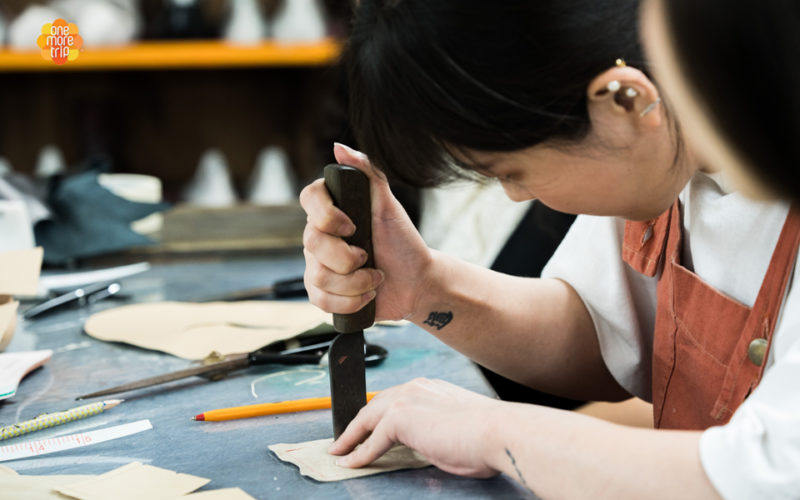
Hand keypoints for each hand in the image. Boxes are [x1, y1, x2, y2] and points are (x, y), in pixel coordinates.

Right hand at [300, 144, 432, 320]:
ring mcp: (317, 266)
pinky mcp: (323, 294)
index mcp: (332, 211)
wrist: (416, 282)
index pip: (308, 198)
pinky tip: (367, 295)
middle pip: (311, 244)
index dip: (327, 214)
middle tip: (369, 256)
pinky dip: (351, 302)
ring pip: (318, 276)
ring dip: (355, 282)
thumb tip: (339, 148)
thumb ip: (367, 173)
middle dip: (348, 257)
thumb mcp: (389, 205)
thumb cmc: (403, 242)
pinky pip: (321, 301)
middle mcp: (319, 237)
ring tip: (374, 278)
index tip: (353, 226)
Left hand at [328, 378, 501, 477]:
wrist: (498, 432)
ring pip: (368, 418)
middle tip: (344, 439)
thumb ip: (434, 433)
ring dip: (351, 437)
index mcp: (431, 388)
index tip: (367, 428)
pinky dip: (360, 453)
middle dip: (358, 424)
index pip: (395, 400)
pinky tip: (351, 462)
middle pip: (375, 406)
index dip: (377, 416)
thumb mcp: (456, 430)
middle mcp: (416, 388)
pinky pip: (372, 440)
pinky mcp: (399, 418)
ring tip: (339, 451)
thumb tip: (427, 447)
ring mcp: (406, 400)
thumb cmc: (487, 437)